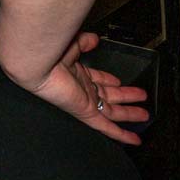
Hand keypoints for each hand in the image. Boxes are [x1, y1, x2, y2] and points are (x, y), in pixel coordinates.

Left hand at [23, 32, 148, 144]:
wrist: (34, 62)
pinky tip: (134, 140)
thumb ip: (84, 42)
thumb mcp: (72, 43)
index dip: (108, 80)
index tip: (119, 81)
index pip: (96, 79)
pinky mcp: (85, 112)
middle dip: (125, 97)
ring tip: (145, 115)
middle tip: (141, 97)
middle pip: (108, 96)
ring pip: (112, 112)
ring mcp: (84, 101)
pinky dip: (122, 134)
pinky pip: (106, 127)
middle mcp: (80, 88)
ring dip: (129, 114)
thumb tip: (95, 39)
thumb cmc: (48, 50)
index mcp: (76, 72)